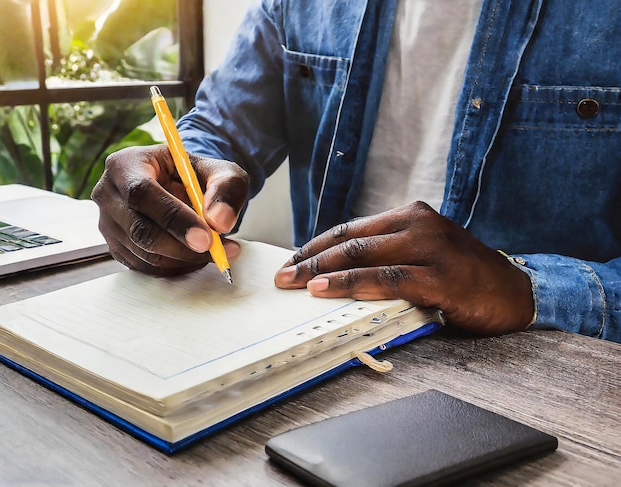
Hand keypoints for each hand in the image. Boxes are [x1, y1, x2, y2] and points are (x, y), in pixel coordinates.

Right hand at [91, 144, 248, 274]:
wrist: (182, 187)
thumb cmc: (197, 176)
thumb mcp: (221, 171)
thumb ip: (226, 189)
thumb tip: (219, 221)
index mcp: (127, 163)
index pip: (142, 192)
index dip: (174, 218)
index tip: (206, 237)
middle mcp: (109, 193)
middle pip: (139, 229)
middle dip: (181, 246)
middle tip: (216, 251)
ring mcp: (108, 223)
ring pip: (144, 252)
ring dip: (184, 258)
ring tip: (216, 251)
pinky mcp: (116, 247)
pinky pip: (145, 266)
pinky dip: (175, 267)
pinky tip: (196, 256)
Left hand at [275, 202, 533, 335]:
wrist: (517, 292)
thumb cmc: (465, 275)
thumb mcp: (424, 253)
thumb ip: (388, 255)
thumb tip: (340, 272)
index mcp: (411, 216)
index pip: (351, 229)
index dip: (317, 246)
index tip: (293, 261)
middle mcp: (419, 224)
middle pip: (350, 241)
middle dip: (312, 260)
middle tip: (285, 276)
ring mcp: (431, 248)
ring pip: (363, 257)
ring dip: (325, 272)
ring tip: (297, 284)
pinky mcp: (440, 276)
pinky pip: (388, 280)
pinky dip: (354, 285)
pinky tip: (330, 290)